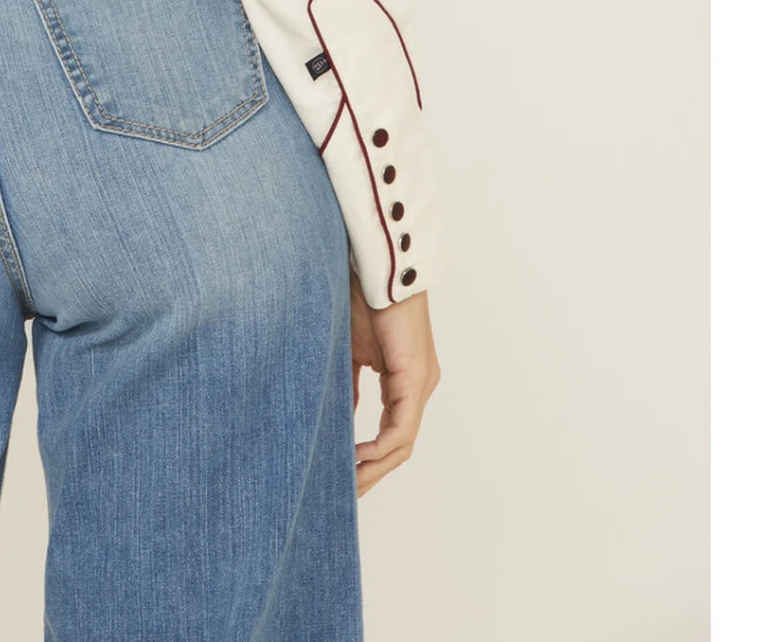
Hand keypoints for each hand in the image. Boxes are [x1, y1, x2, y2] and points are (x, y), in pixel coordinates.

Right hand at [348, 270, 440, 495]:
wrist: (374, 266)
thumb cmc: (360, 298)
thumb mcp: (349, 352)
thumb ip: (348, 386)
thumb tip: (339, 418)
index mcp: (404, 380)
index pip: (391, 433)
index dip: (369, 458)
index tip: (343, 473)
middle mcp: (419, 386)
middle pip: (399, 446)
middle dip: (372, 472)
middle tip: (347, 494)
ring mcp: (421, 383)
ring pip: (402, 443)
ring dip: (375, 466)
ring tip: (349, 483)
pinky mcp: (415, 378)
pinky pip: (402, 427)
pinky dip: (380, 446)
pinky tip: (357, 455)